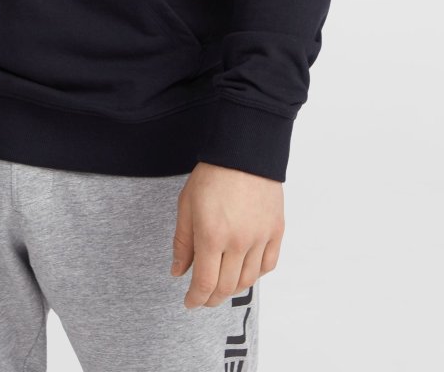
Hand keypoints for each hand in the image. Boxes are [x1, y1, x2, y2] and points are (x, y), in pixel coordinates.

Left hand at [170, 161, 283, 307]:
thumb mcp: (186, 205)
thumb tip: (178, 272)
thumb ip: (182, 242)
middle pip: (226, 286)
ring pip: (248, 280)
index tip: (190, 302)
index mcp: (211, 235)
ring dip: (232, 289)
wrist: (243, 151)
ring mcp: (260, 237)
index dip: (196, 298)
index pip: (204, 282)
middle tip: (203, 297)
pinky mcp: (276, 230)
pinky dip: (256, 274)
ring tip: (221, 285)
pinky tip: (245, 271)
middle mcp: (238, 241)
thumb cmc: (211, 175)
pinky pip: (268, 265)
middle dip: (212, 298)